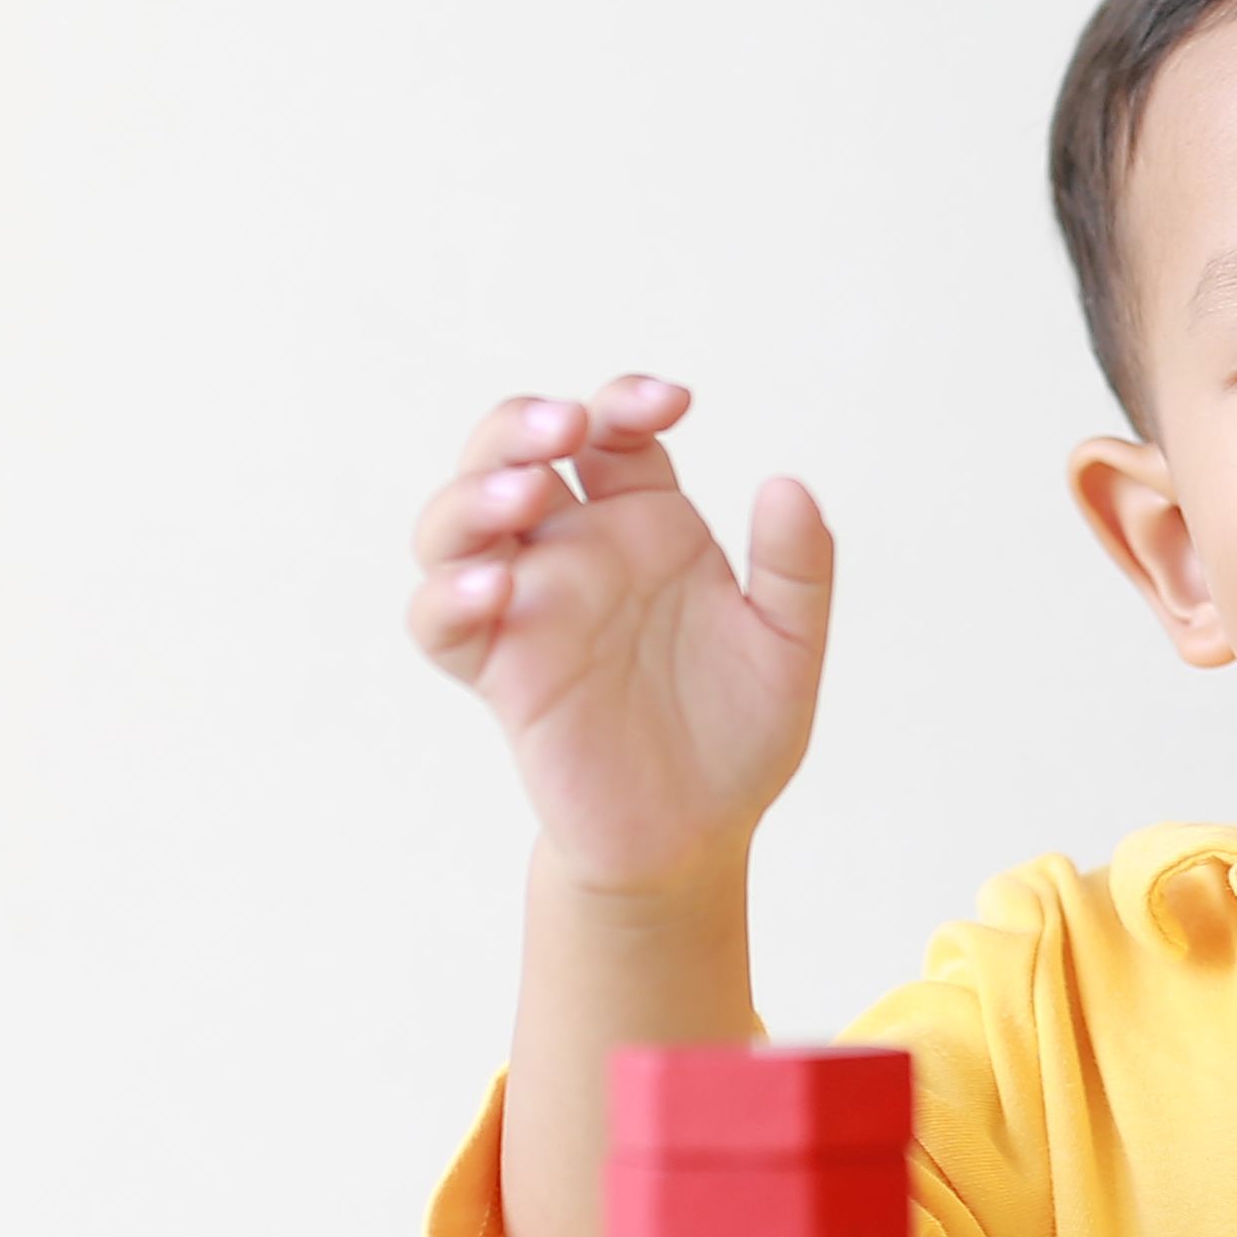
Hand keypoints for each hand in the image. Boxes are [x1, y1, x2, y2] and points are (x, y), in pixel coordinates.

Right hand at [405, 376, 834, 895]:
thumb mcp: (788, 646)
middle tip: (564, 426)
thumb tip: (789, 484)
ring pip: (457, 524)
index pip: (613, 434)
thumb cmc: (737, 733)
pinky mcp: (497, 672)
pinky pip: (439, 621)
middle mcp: (576, 552)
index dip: (627, 402)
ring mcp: (528, 608)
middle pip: (513, 454)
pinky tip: (498, 589)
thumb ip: (796, 569)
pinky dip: (451, 595)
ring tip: (524, 495)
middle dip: (521, 424)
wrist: (696, 834)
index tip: (670, 404)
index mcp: (645, 524)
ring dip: (474, 494)